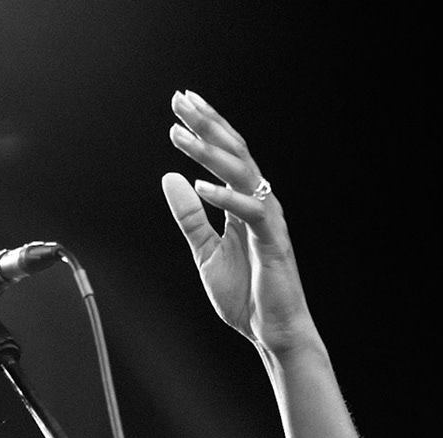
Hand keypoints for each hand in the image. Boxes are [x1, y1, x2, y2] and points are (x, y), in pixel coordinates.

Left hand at [162, 90, 317, 354]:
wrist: (273, 332)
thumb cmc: (247, 295)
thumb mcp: (206, 252)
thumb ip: (190, 217)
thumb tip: (170, 179)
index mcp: (244, 204)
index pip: (225, 155)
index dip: (205, 127)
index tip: (181, 104)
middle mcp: (259, 203)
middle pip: (234, 152)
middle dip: (206, 124)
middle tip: (180, 100)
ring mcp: (268, 220)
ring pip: (242, 173)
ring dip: (210, 152)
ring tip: (181, 135)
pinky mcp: (273, 241)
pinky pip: (250, 211)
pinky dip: (225, 197)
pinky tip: (199, 185)